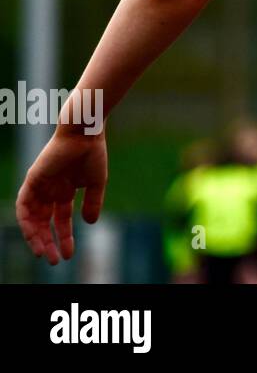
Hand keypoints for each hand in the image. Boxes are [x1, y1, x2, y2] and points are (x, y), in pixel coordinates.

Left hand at [16, 127, 107, 264]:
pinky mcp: (32, 180)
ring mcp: (40, 186)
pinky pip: (23, 205)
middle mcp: (50, 191)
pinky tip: (33, 233)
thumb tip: (90, 224)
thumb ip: (92, 203)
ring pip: (32, 218)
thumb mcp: (96, 184)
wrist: (85, 133)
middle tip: (54, 260)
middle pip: (44, 222)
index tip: (68, 255)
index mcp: (65, 191)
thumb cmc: (93, 153)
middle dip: (48, 242)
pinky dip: (26, 220)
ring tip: (42, 252)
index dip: (64, 237)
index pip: (61, 220)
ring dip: (35, 236)